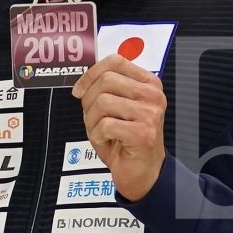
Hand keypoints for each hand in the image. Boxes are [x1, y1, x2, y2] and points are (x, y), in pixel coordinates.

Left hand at [72, 53, 165, 202]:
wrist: (141, 171)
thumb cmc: (125, 138)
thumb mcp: (115, 106)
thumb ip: (104, 88)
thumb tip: (81, 84)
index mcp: (148, 82)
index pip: (115, 61)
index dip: (91, 74)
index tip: (79, 91)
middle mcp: (153, 95)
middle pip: (107, 80)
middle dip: (89, 101)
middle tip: (92, 118)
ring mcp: (151, 113)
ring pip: (103, 102)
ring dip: (92, 121)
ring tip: (101, 132)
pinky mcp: (144, 133)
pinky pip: (105, 125)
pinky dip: (98, 136)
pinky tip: (108, 142)